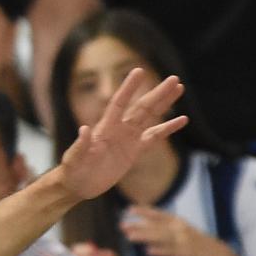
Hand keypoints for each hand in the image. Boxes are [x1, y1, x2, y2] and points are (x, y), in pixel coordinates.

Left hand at [60, 69, 187, 200]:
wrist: (77, 185)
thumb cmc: (72, 170)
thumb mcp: (74, 158)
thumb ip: (81, 144)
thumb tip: (84, 128)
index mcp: (105, 128)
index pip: (119, 103)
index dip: (129, 88)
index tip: (139, 71)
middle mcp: (119, 129)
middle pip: (142, 107)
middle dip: (158, 93)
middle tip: (175, 78)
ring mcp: (128, 139)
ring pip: (150, 117)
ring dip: (164, 103)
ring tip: (179, 88)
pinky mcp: (134, 152)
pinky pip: (154, 137)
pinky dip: (168, 129)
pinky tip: (182, 119)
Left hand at [119, 206, 226, 255]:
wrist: (219, 255)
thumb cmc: (197, 243)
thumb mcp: (181, 231)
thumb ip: (164, 228)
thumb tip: (143, 226)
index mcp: (178, 222)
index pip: (159, 214)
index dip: (144, 211)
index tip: (129, 209)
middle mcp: (180, 229)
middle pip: (156, 226)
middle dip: (138, 225)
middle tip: (121, 225)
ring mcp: (183, 241)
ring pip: (161, 237)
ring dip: (145, 236)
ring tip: (129, 237)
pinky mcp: (187, 254)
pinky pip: (171, 252)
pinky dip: (160, 251)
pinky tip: (148, 252)